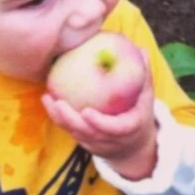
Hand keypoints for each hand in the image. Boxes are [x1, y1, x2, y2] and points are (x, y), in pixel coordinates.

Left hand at [41, 46, 156, 170]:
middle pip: (88, 134)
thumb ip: (144, 74)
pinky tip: (48, 101)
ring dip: (59, 118)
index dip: (100, 123)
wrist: (134, 144)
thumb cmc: (139, 112)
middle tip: (59, 103)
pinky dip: (58, 118)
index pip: (114, 129)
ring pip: (75, 133)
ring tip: (48, 98)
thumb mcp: (146, 95)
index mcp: (129, 128)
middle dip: (71, 120)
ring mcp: (96, 143)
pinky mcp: (84, 142)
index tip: (86, 112)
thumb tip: (141, 49)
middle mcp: (111, 140)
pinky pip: (70, 131)